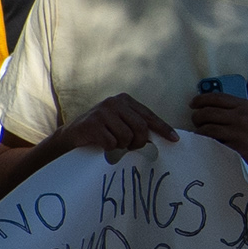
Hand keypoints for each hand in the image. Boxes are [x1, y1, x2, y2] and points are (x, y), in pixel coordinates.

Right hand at [64, 93, 179, 157]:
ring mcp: (102, 112)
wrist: (72, 134)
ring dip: (122, 146)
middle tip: (132, 147)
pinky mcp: (92, 124)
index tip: (174, 139)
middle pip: (140, 127)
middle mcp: (114, 102)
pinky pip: (111, 143)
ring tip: (114, 143)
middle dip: (139, 142)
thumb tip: (162, 137)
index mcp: (125, 100)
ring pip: (126, 137)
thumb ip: (138, 125)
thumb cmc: (102, 130)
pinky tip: (103, 144)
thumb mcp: (121, 122)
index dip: (163, 128)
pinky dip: (110, 148)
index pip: (149, 116)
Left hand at [186, 91, 247, 179]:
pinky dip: (207, 145)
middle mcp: (241, 117)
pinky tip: (207, 146)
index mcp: (246, 106)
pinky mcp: (237, 150)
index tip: (193, 104)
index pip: (216, 98)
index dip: (200, 100)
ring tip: (200, 135)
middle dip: (197, 117)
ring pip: (207, 129)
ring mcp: (238, 134)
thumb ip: (240, 109)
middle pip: (207, 113)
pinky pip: (214, 145)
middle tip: (196, 121)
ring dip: (199, 132)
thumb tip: (217, 108)